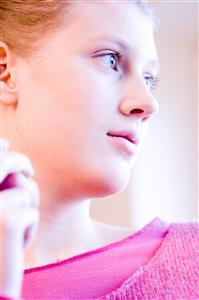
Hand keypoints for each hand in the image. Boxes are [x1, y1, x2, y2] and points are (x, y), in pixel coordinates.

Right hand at [0, 138, 39, 297]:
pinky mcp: (6, 220)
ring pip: (24, 190)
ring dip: (26, 208)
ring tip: (11, 232)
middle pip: (8, 164)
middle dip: (22, 165)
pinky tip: (13, 249)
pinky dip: (29, 230)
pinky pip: (31, 213)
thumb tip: (6, 144)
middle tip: (29, 170)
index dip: (0, 147)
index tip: (7, 144)